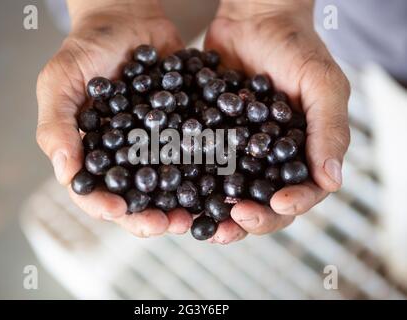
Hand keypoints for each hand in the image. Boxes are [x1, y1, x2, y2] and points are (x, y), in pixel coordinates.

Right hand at [36, 0, 192, 236]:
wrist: (129, 18)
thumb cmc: (87, 48)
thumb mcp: (60, 81)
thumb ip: (56, 125)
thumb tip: (65, 172)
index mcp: (92, 154)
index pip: (94, 192)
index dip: (104, 207)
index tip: (119, 211)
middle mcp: (126, 158)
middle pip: (136, 199)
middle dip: (152, 216)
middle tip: (171, 224)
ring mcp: (156, 147)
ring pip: (169, 186)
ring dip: (183, 204)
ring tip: (198, 214)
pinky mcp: (182, 131)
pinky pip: (194, 155)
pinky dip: (206, 170)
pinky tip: (220, 180)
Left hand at [204, 0, 349, 242]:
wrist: (253, 20)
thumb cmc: (296, 48)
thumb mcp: (323, 85)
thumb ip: (330, 131)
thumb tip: (331, 182)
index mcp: (302, 155)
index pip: (302, 193)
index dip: (290, 205)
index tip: (276, 204)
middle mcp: (269, 162)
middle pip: (263, 203)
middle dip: (251, 218)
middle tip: (234, 221)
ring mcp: (238, 154)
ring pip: (229, 195)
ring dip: (218, 215)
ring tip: (204, 226)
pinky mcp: (211, 142)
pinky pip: (201, 169)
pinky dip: (191, 186)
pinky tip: (179, 195)